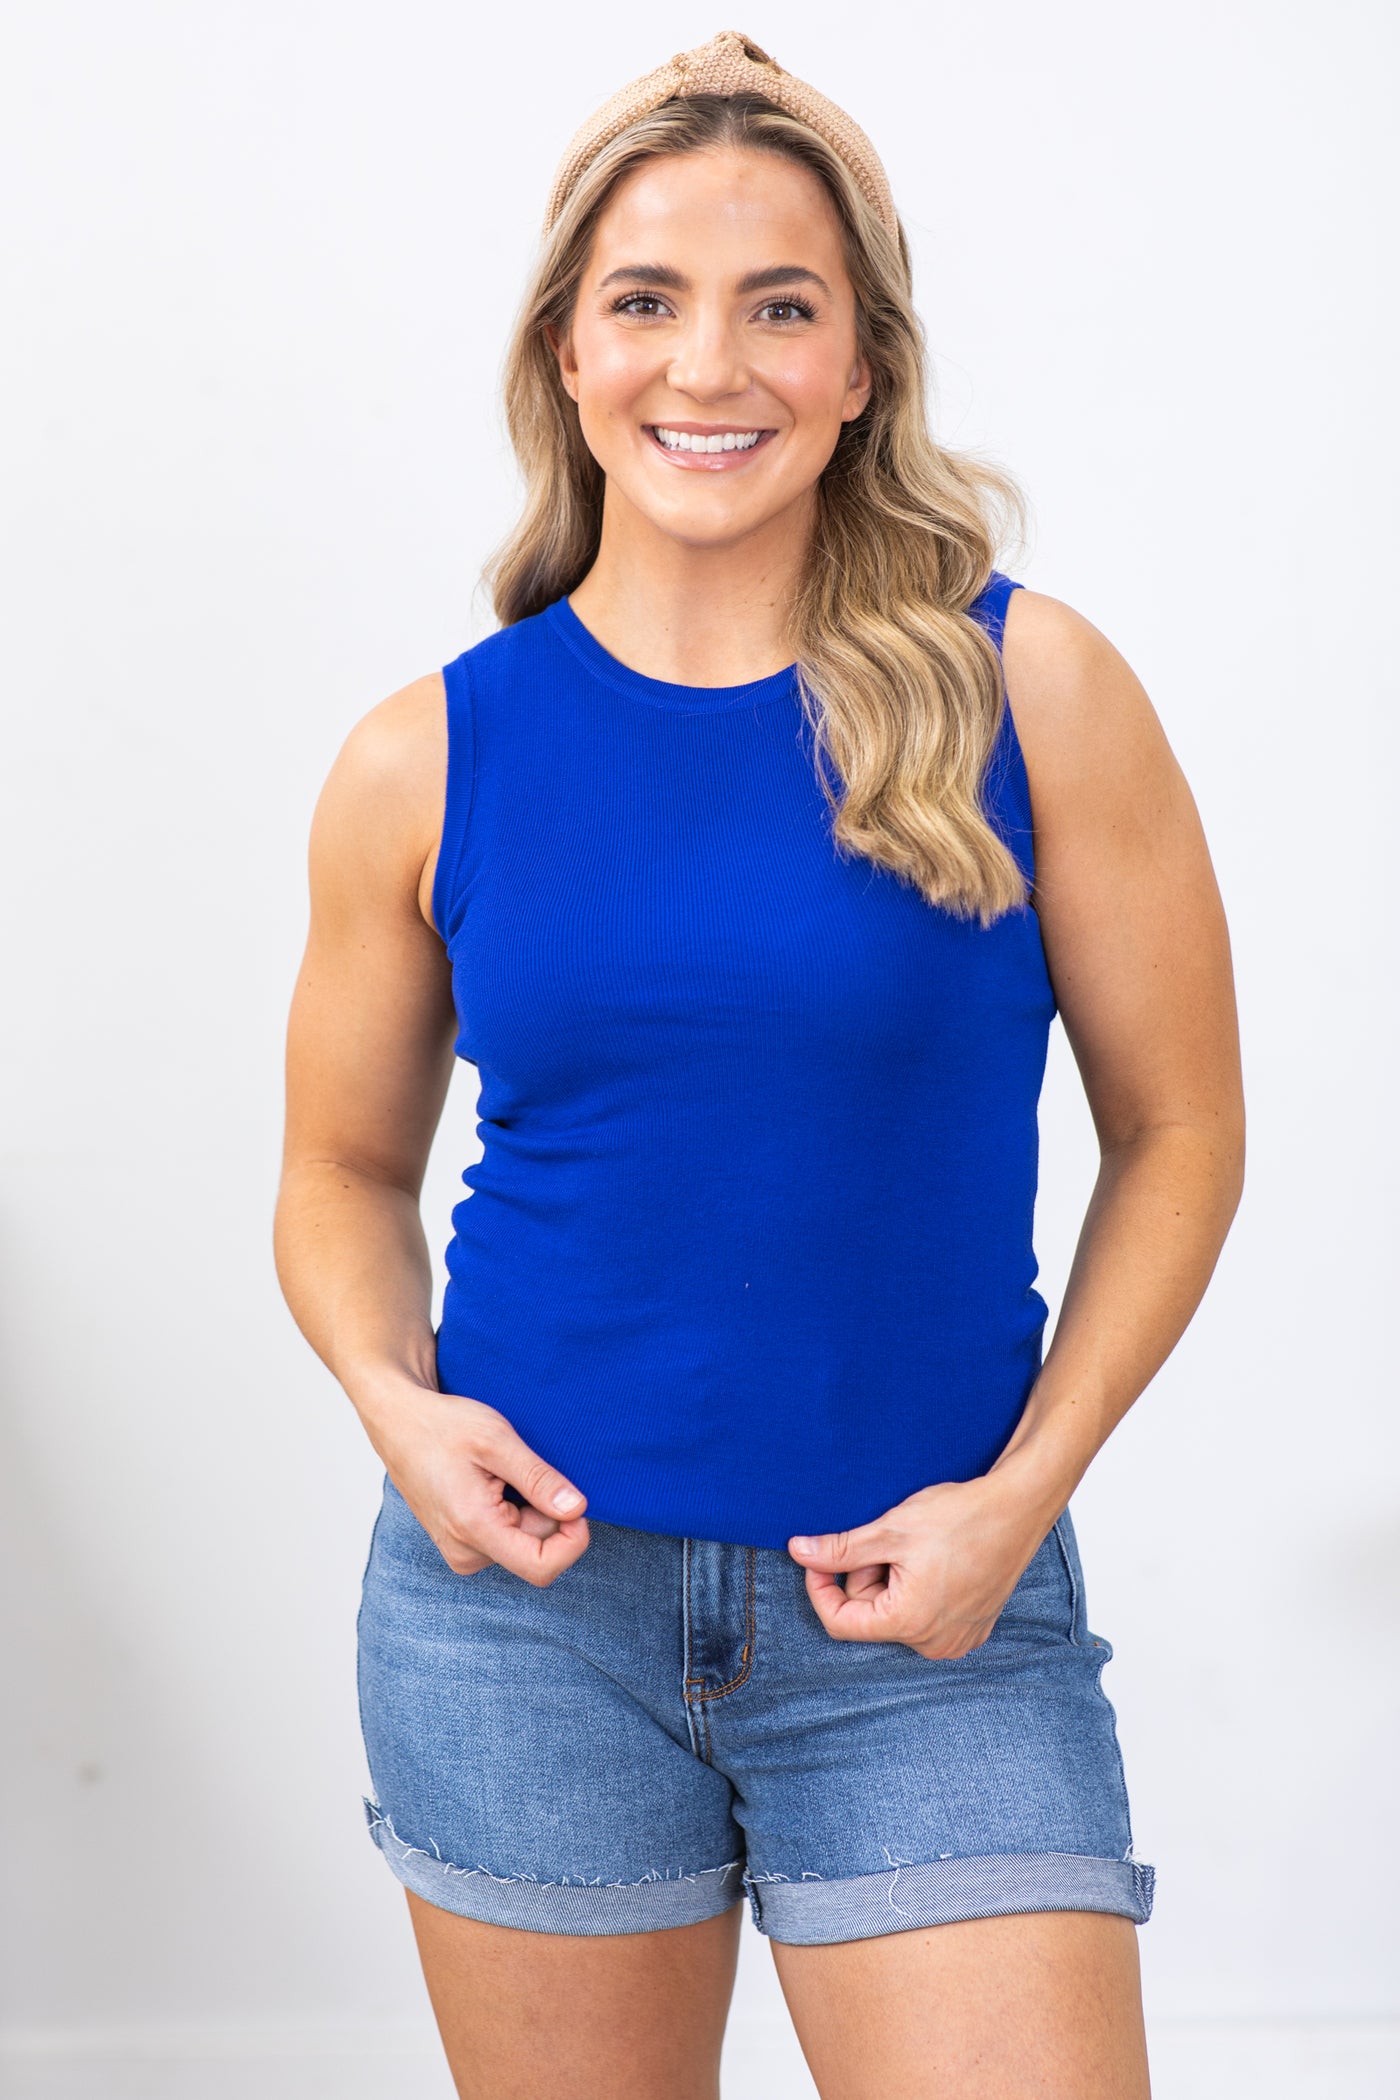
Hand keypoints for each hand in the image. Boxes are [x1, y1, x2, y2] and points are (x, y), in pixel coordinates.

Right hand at [362, 1379, 589, 1584]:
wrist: (398, 1422)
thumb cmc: (441, 1426)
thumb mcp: (497, 1440)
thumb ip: (538, 1479)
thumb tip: (577, 1509)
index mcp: (474, 1529)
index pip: (542, 1567)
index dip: (572, 1541)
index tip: (577, 1505)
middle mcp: (465, 1552)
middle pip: (536, 1549)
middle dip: (547, 1512)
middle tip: (525, 1469)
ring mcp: (460, 1550)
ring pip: (523, 1541)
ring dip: (528, 1509)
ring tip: (502, 1472)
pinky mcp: (461, 1543)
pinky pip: (506, 1536)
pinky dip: (513, 1510)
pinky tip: (493, 1482)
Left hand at [787, 1476, 1052, 1658]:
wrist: (1018, 1508)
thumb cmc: (959, 1517)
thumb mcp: (889, 1530)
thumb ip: (840, 1549)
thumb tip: (799, 1552)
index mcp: (909, 1624)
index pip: (839, 1622)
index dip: (820, 1586)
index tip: (819, 1555)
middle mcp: (934, 1643)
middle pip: (871, 1615)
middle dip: (864, 1576)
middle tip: (882, 1537)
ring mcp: (956, 1639)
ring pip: (897, 1613)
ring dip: (891, 1580)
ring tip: (913, 1545)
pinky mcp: (971, 1627)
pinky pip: (926, 1615)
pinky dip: (917, 1588)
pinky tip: (933, 1558)